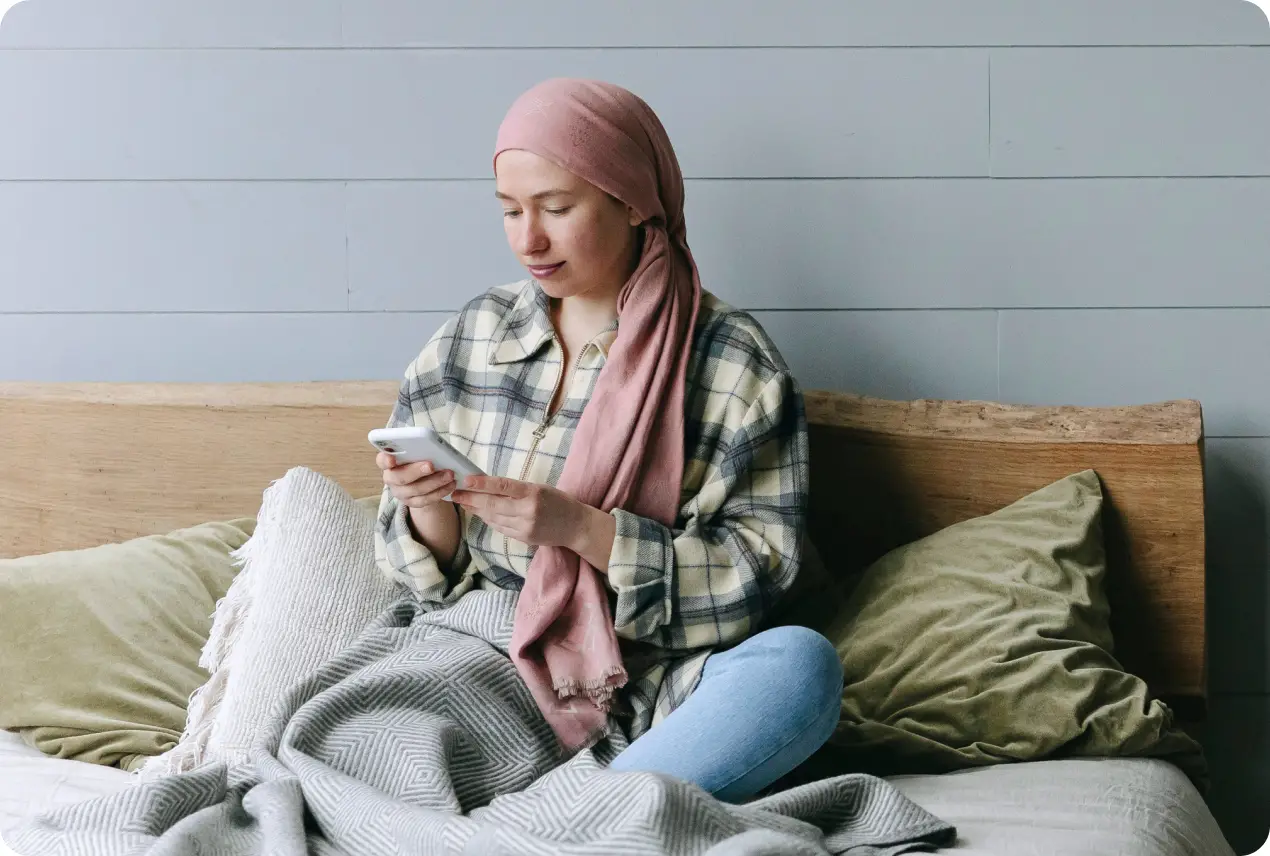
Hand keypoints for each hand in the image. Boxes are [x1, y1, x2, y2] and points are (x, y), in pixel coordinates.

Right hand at [376, 451, 455, 509]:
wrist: (422, 479)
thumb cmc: (418, 459)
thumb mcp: (416, 452)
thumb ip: (418, 448)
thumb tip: (432, 446)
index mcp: (388, 462)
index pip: (382, 460)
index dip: (385, 460)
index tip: (392, 459)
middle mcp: (391, 478)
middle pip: (400, 477)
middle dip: (416, 471)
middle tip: (431, 465)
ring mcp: (400, 493)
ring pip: (416, 490)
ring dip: (435, 481)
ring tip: (449, 474)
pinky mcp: (412, 503)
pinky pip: (426, 500)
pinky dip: (440, 492)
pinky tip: (451, 485)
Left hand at [449, 476, 587, 550]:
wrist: (575, 526)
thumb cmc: (558, 502)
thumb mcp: (539, 488)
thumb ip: (516, 489)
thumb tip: (487, 485)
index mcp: (532, 493)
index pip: (503, 486)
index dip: (482, 483)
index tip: (466, 480)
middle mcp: (527, 511)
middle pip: (492, 504)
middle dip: (470, 499)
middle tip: (454, 493)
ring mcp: (524, 527)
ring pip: (493, 517)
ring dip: (476, 510)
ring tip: (463, 502)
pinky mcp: (522, 538)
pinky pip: (500, 527)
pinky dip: (489, 519)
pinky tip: (480, 513)